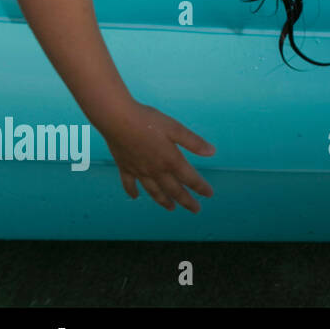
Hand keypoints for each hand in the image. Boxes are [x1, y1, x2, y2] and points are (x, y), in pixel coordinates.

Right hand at [99, 102, 214, 211]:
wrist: (117, 119)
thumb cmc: (149, 121)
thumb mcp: (176, 128)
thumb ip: (194, 142)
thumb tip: (212, 152)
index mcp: (171, 160)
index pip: (190, 178)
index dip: (201, 187)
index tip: (209, 194)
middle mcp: (155, 170)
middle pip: (173, 190)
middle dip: (186, 201)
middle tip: (196, 209)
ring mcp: (139, 170)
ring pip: (153, 191)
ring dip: (163, 200)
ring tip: (171, 208)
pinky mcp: (124, 167)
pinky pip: (129, 184)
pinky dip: (132, 192)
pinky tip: (135, 197)